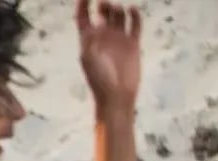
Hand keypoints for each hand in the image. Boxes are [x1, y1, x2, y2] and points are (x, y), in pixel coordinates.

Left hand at [76, 0, 140, 115]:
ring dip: (117, 9)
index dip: (83, 5)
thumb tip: (93, 25)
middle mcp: (103, 37)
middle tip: (105, 3)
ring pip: (118, 16)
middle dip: (103, 4)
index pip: (83, 18)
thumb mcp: (89, 59)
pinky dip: (134, 15)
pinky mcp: (132, 43)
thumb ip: (90, 41)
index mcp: (88, 40)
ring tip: (117, 9)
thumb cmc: (99, 80)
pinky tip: (132, 9)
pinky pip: (134, 24)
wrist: (117, 95)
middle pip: (102, 13)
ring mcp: (118, 39)